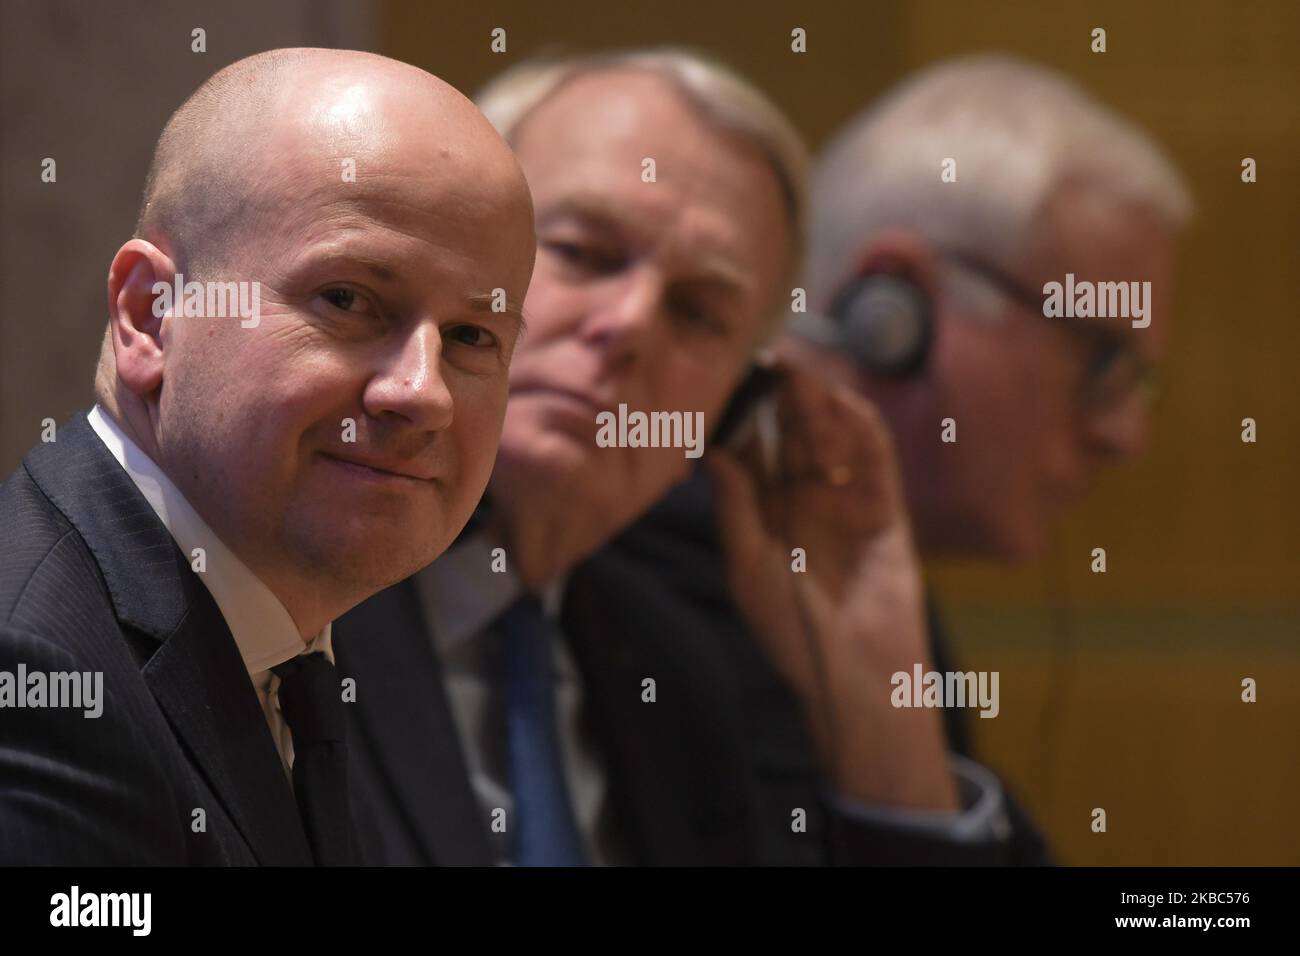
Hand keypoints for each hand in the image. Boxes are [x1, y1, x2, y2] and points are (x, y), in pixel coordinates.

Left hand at [707, 357, 958, 809]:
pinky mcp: (885, 508)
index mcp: (767, 510)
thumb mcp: (747, 565)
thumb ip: (736, 506)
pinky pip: (876, 457)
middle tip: (764, 357)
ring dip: (817, 403)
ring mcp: (847, 499)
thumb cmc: (791, 628)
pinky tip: (840, 401)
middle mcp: (805, 498)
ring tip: (796, 371)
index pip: (753, 449)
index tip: (723, 380)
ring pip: (832, 437)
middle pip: (792, 433)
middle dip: (780, 395)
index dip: (741, 415)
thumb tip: (714, 451)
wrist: (852, 671)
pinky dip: (860, 427)